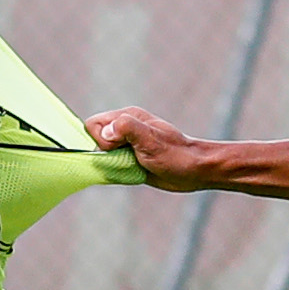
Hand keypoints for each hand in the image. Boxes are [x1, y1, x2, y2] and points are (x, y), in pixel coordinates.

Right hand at [83, 105, 212, 190]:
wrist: (195, 171)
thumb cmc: (176, 155)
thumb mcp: (150, 140)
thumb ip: (127, 129)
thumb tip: (106, 132)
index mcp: (127, 117)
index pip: (93, 124)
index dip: (99, 139)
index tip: (117, 148)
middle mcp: (124, 128)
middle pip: (94, 139)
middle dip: (103, 153)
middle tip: (125, 159)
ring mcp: (127, 144)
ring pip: (101, 153)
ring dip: (110, 163)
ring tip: (130, 166)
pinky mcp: (129, 159)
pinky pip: (110, 164)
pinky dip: (115, 170)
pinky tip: (131, 172)